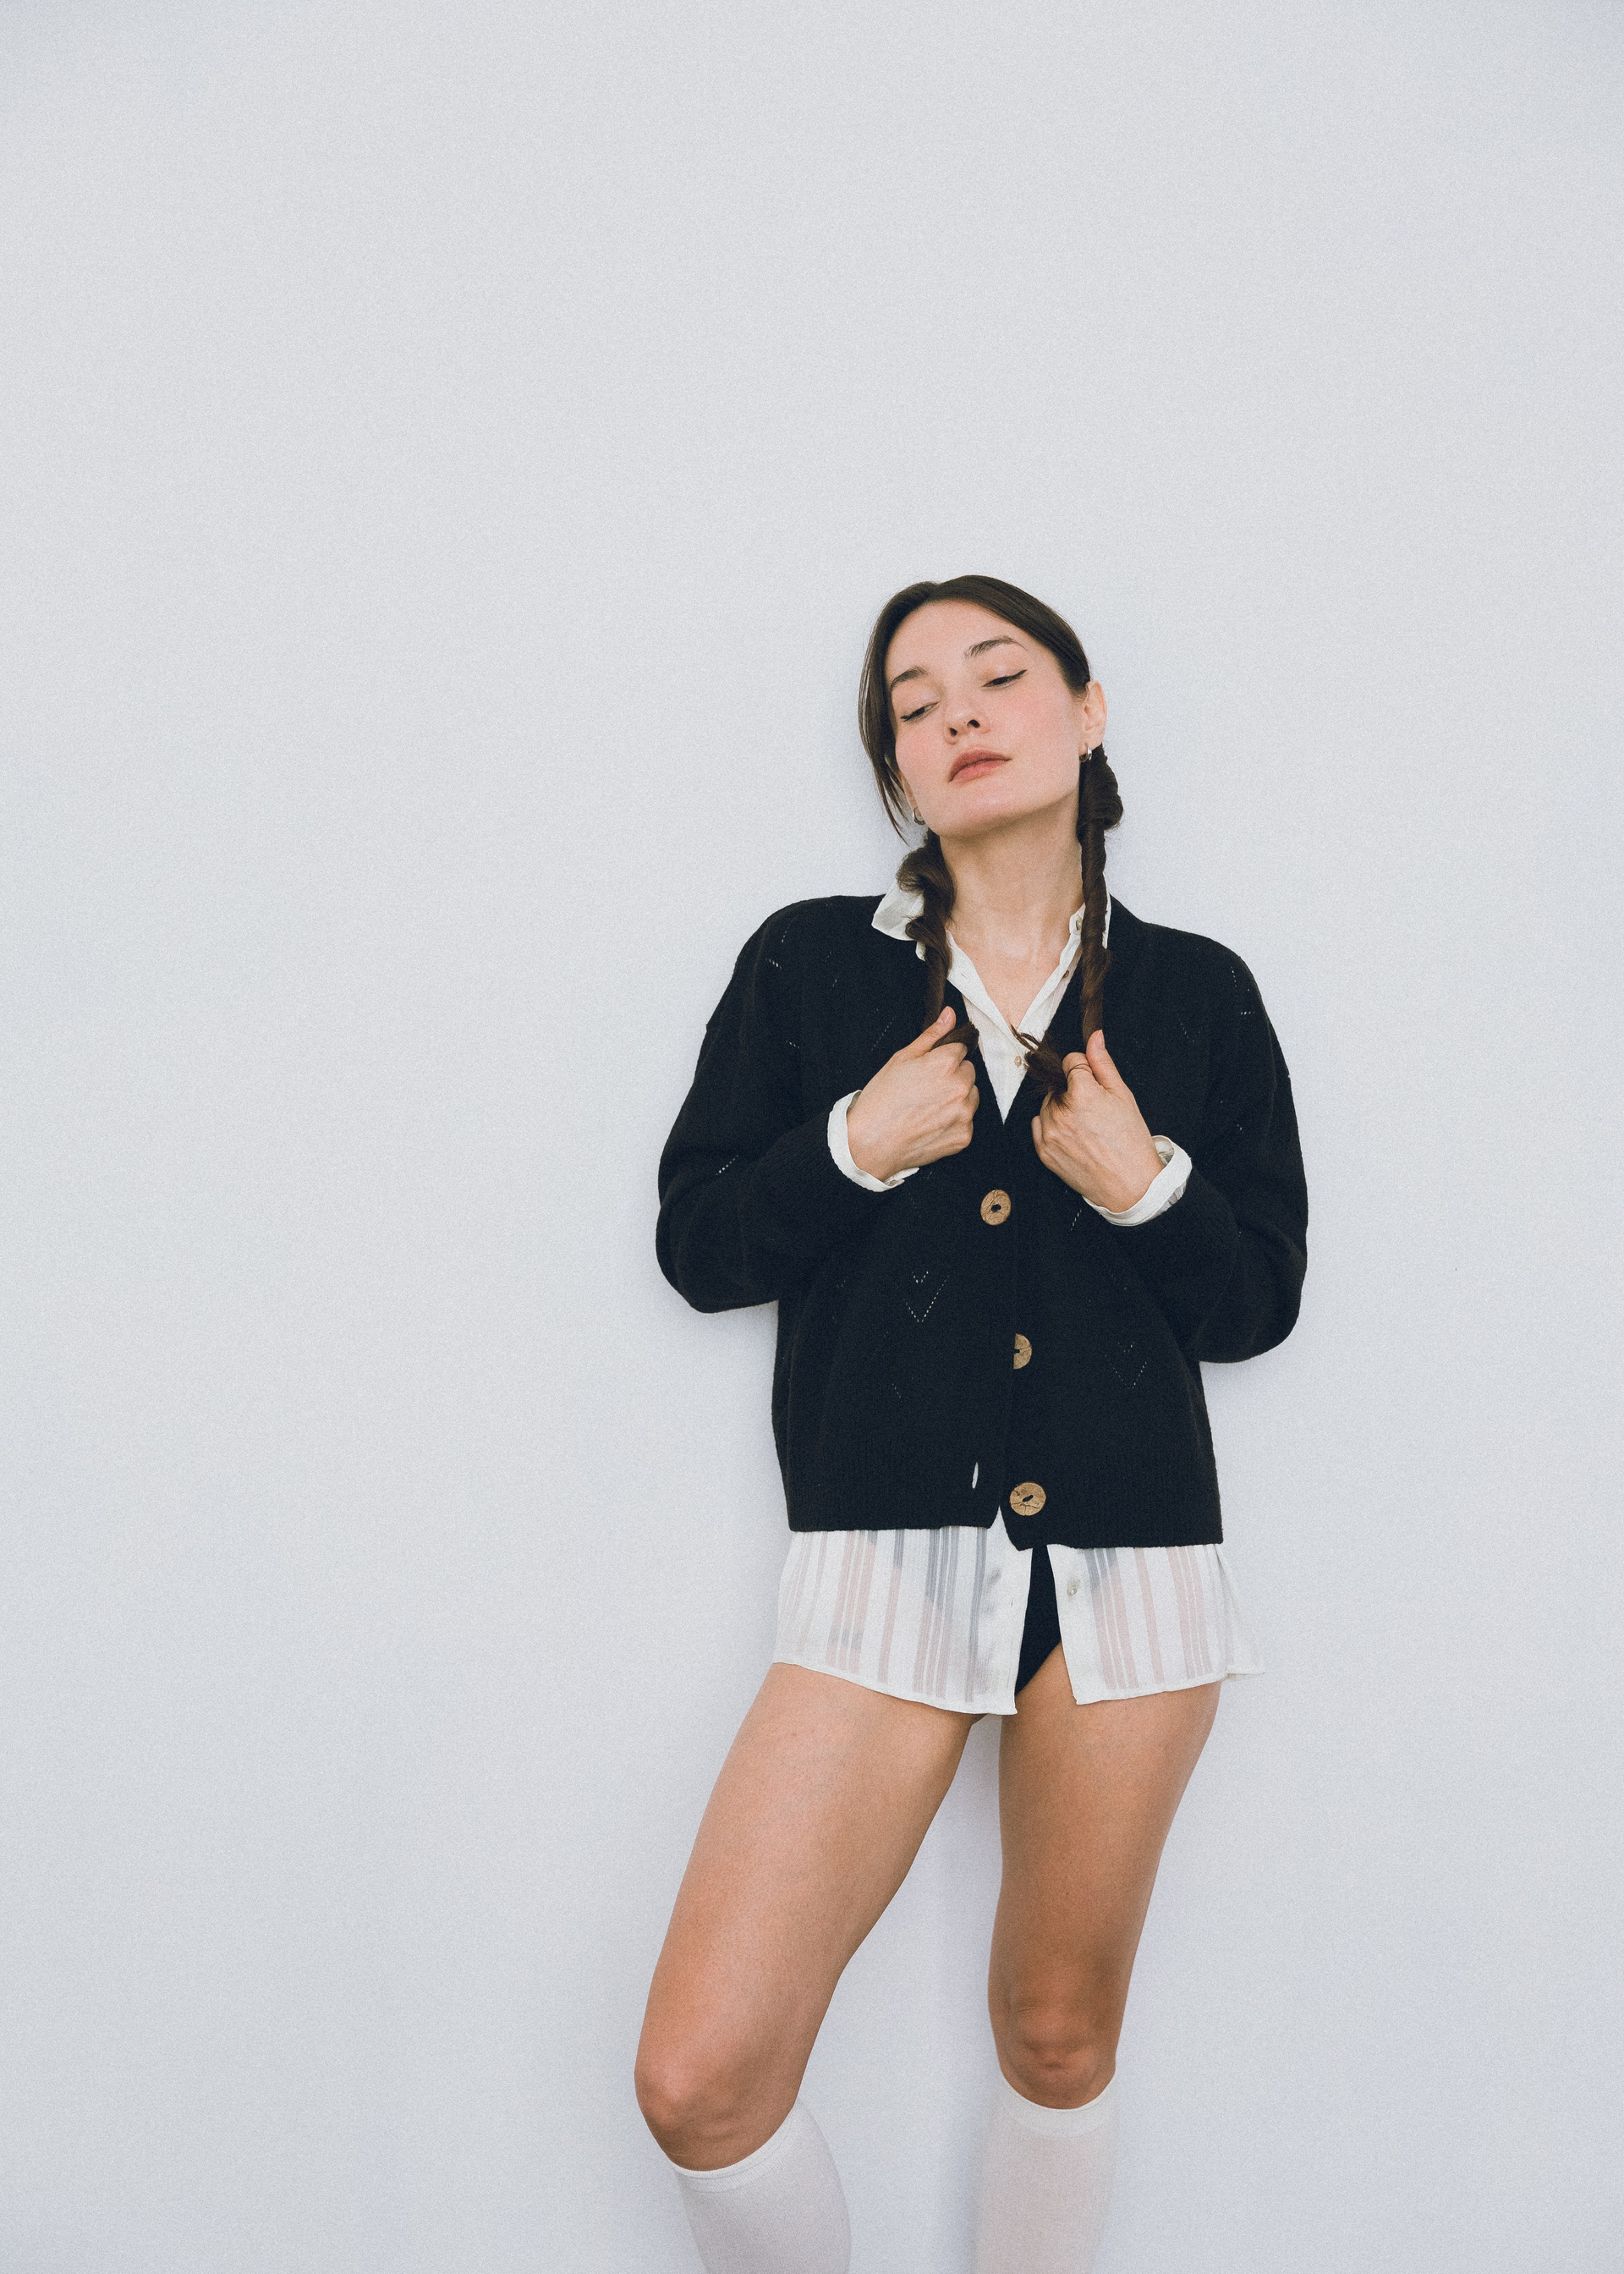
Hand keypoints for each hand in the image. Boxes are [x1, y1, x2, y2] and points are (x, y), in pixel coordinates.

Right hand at [846, 1006, 979, 1180]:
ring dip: (957, 1099)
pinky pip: (967, 1122)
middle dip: (953, 1077)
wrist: (871, 1143)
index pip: (960, 1050)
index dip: (943, 1059)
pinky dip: (953, 1123)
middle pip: (968, 1073)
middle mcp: (960, 1087)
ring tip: (929, 1108)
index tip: (928, 1070)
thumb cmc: (882, 1100)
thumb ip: (931, 1036)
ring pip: (971, 1097)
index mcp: (946, 1064)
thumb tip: (949, 1014)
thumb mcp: (901, 1059)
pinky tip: (931, 1124)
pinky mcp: (964, 1136)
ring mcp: (964, 1114)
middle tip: (926, 1090)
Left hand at [1030, 1029, 1163, 1212]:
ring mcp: (1049, 1133)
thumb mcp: (1122, 1095)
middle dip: (1073, 1091)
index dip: (1085, 1070)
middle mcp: (1060, 1112)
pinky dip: (1052, 1126)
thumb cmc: (1130, 1140)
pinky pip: (1039, 1125)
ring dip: (1062, 1109)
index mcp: (1081, 1094)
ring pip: (1048, 1104)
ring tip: (1086, 1127)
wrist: (1129, 1184)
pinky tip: (1074, 1137)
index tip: (1094, 1084)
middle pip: (1059, 1085)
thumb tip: (1094, 1037)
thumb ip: (1103, 1064)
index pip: (1071, 1062)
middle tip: (1094, 1111)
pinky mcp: (1043, 1151)